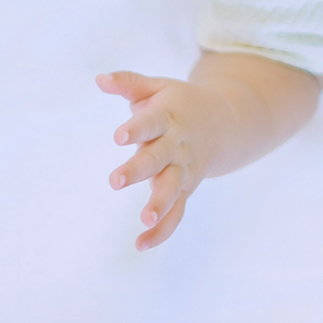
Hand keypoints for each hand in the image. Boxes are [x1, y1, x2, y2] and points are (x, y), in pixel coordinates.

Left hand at [98, 69, 225, 250]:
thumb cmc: (179, 103)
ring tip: (144, 218)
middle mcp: (178, 145)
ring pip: (173, 188)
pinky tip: (140, 244)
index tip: (118, 137)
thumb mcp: (158, 87)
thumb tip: (98, 78)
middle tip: (114, 181)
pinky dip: (163, 231)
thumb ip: (129, 83)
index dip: (136, 129)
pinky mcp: (186, 190)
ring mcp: (184, 169)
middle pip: (158, 158)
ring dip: (159, 203)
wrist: (224, 122)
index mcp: (169, 116)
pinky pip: (177, 214)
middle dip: (138, 169)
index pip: (151, 122)